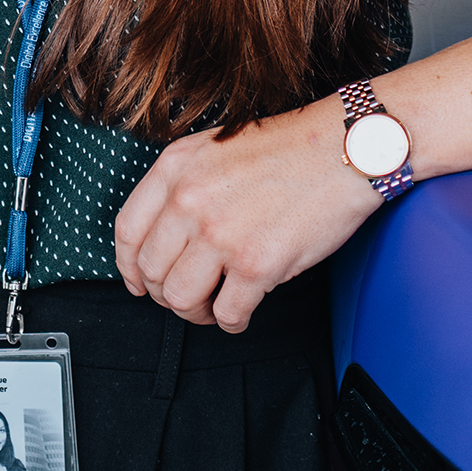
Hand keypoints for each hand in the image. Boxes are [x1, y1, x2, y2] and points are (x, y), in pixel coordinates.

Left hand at [113, 93, 379, 331]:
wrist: (343, 148)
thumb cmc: (288, 148)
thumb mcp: (214, 149)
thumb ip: (182, 185)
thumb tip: (162, 236)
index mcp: (176, 168)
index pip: (128, 231)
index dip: (130, 267)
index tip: (140, 282)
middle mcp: (190, 200)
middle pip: (151, 272)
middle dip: (168, 293)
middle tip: (191, 294)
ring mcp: (221, 233)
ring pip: (181, 299)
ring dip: (197, 312)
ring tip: (215, 305)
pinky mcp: (257, 264)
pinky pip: (227, 314)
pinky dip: (232, 321)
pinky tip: (243, 310)